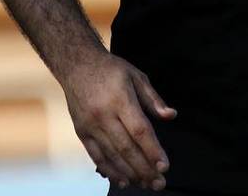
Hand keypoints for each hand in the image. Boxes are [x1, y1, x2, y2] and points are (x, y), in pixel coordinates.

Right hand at [60, 51, 176, 190]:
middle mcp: (103, 115)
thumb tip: (171, 116)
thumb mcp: (136, 76)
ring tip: (145, 185)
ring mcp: (90, 125)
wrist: (76, 65)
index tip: (164, 166)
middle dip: (144, 168)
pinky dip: (109, 170)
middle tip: (159, 184)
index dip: (152, 150)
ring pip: (111, 155)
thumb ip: (153, 99)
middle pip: (126, 148)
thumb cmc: (111, 70)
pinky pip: (95, 155)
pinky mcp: (81, 131)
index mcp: (120, 99)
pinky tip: (122, 180)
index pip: (139, 130)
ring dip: (129, 173)